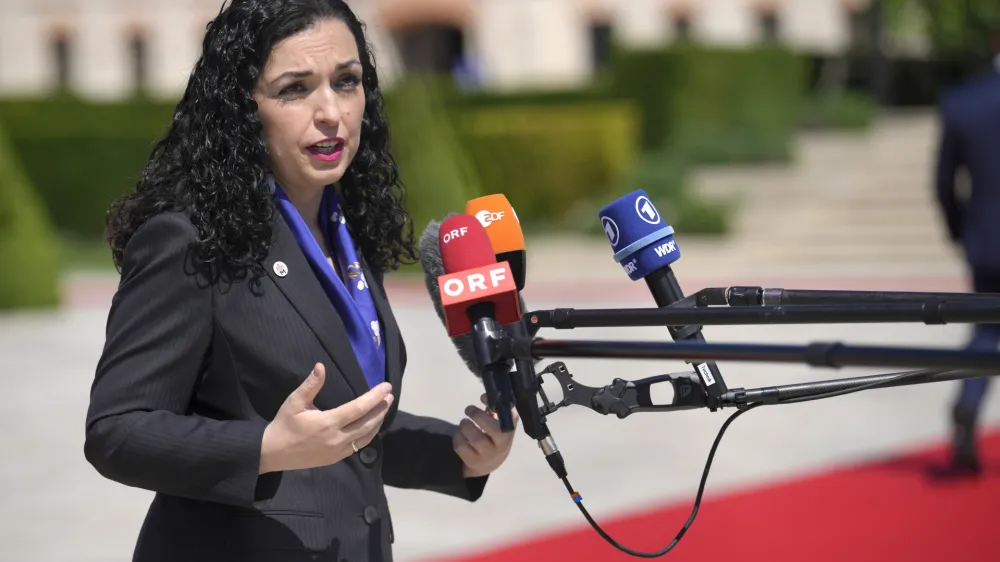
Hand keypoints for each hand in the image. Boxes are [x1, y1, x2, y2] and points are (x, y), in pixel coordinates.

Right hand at [259, 363, 392, 473]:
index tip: (386, 387)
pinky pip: (358, 446)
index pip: (359, 408)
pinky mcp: (336, 458)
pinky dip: (368, 435)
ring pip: (366, 436)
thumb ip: (310, 385)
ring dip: (378, 422)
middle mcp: (337, 438)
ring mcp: (338, 451)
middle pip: (368, 423)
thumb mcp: (294, 402)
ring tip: (385, 408)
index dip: (375, 397)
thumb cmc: (284, 425)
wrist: (272, 453)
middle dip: (381, 408)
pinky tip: (372, 426)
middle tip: (390, 396)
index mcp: (328, 422)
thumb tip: (321, 366)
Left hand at [454, 394, 516, 478]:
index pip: (511, 418)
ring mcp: (487, 455)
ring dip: (466, 426)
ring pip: (476, 439)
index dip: (497, 406)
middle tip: (468, 409)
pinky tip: (460, 435)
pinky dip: (458, 437)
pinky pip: (462, 447)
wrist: (489, 464)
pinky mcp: (473, 461)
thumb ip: (493, 410)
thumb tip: (484, 396)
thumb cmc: (494, 438)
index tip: (483, 398)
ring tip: (464, 423)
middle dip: (478, 415)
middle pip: (493, 429)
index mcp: (509, 431)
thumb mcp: (498, 424)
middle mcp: (501, 445)